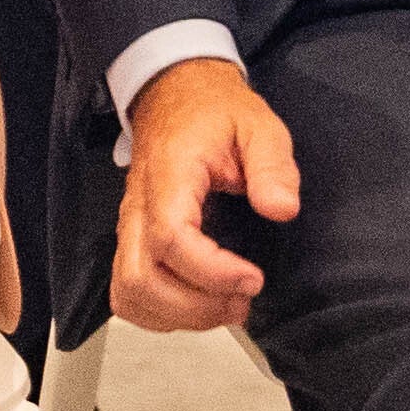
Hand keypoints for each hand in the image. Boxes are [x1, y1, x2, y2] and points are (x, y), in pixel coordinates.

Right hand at [114, 58, 296, 334]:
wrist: (175, 95)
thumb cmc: (213, 113)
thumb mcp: (259, 125)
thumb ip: (272, 165)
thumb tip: (281, 209)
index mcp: (169, 177)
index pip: (170, 239)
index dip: (211, 272)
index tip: (252, 278)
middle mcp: (138, 207)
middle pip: (140, 280)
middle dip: (195, 307)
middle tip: (242, 300)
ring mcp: (130, 227)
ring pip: (129, 294)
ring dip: (177, 316)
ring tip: (224, 306)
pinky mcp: (132, 241)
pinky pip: (127, 294)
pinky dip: (160, 314)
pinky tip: (197, 305)